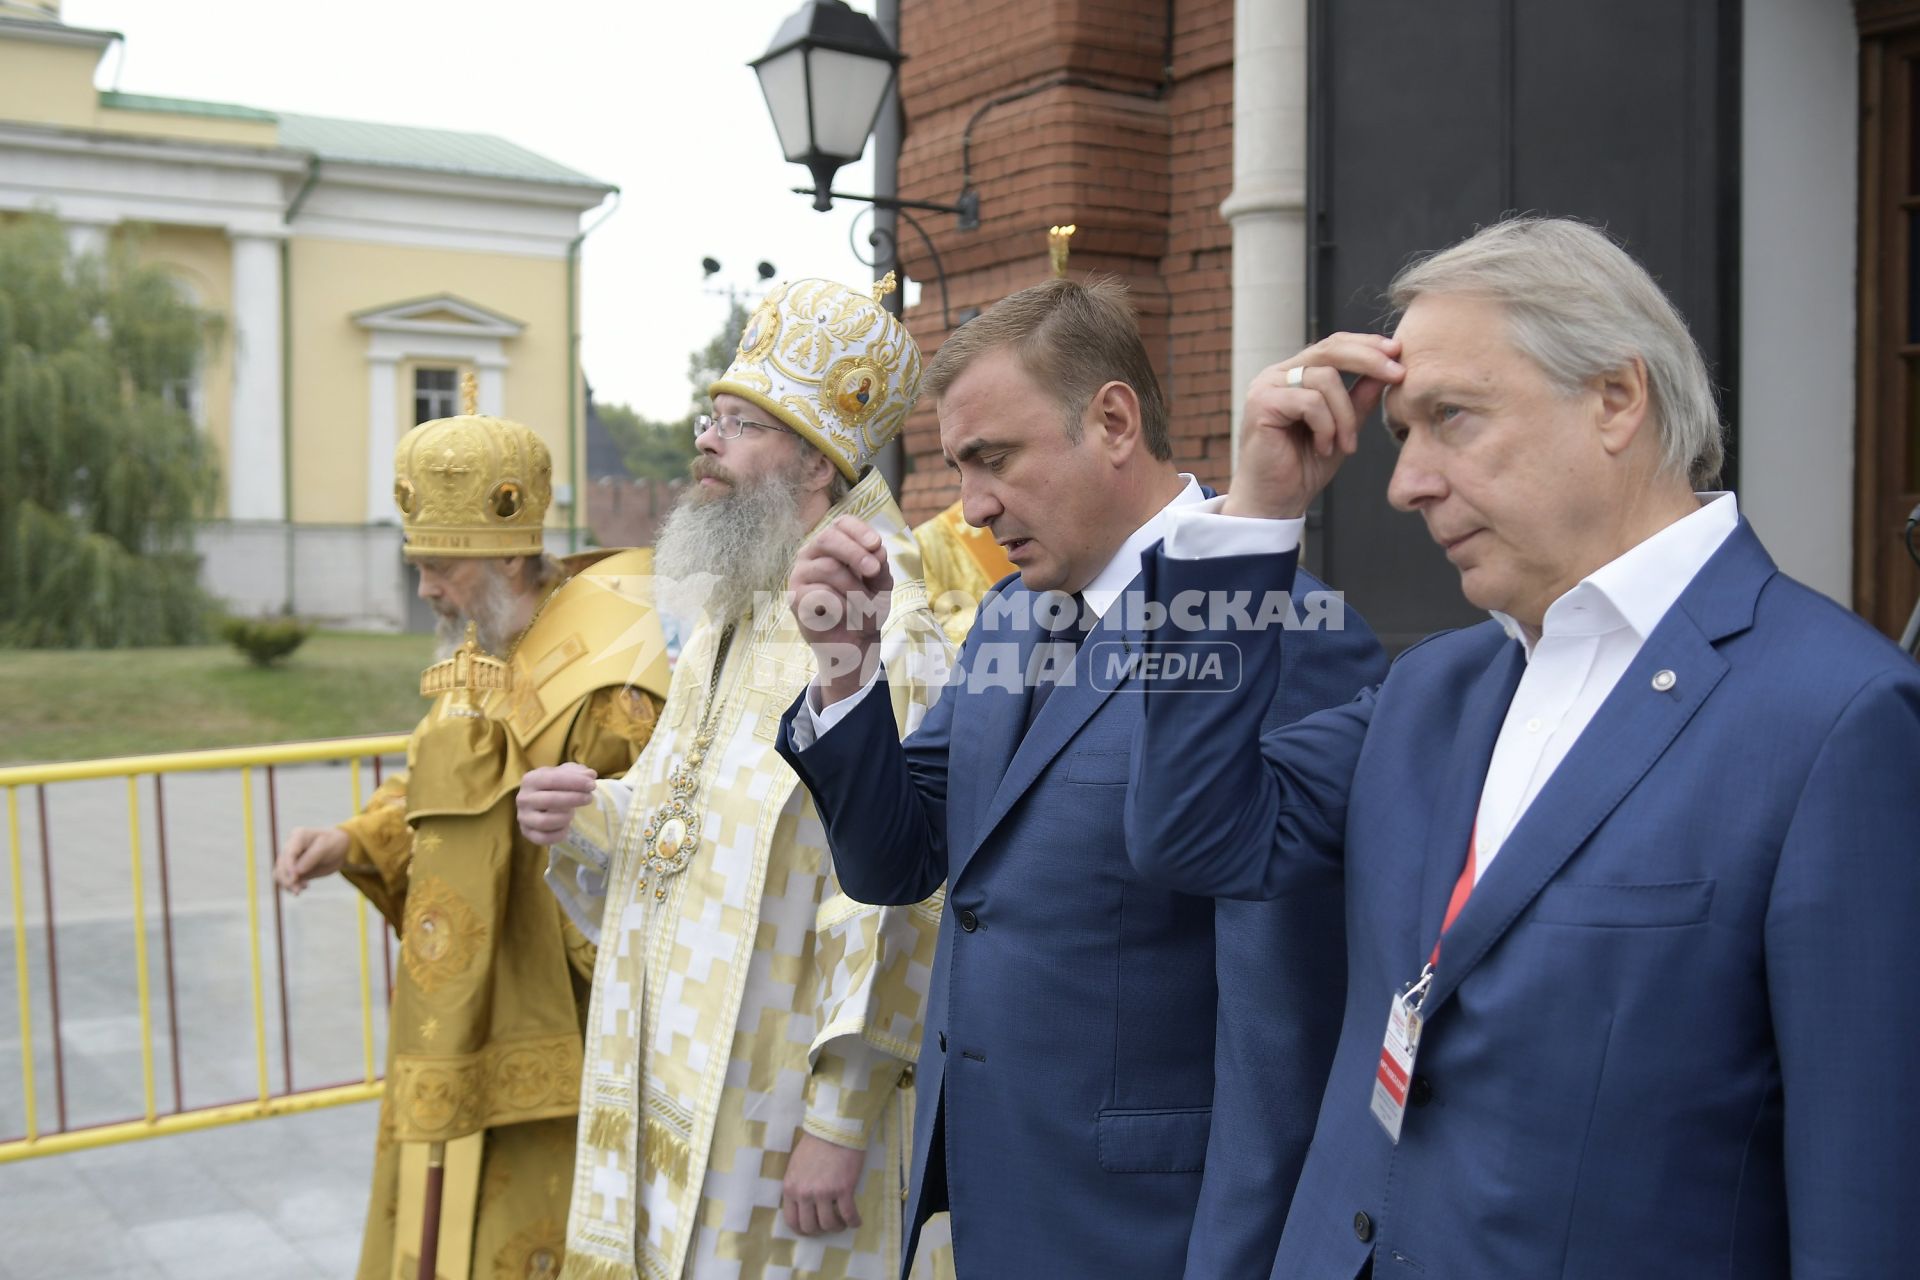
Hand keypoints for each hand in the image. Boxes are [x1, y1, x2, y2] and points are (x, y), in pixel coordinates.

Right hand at [275, 826, 349, 894]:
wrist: (339, 849)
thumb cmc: (333, 843)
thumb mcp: (326, 847)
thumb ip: (312, 857)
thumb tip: (296, 871)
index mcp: (298, 836)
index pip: (289, 852)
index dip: (289, 866)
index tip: (294, 878)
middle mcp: (290, 846)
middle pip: (281, 864)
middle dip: (287, 879)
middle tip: (298, 891)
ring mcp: (290, 857)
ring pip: (279, 873)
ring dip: (286, 884)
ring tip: (299, 891)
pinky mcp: (292, 868)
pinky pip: (284, 879)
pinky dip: (290, 885)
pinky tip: (303, 887)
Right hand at [516, 764, 597, 845]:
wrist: (543, 801)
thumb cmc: (556, 785)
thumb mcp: (566, 773)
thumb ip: (578, 772)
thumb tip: (590, 775)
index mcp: (530, 780)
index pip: (552, 779)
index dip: (574, 782)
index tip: (592, 785)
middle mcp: (523, 798)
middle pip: (550, 800)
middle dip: (574, 799)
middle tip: (589, 798)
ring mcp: (524, 817)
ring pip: (545, 821)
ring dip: (565, 817)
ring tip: (574, 812)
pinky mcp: (527, 833)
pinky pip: (544, 838)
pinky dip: (559, 833)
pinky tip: (567, 826)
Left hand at [782, 1130, 865, 1235]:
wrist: (835, 1129)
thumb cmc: (815, 1144)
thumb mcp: (796, 1166)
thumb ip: (797, 1186)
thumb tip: (803, 1204)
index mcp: (791, 1188)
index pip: (792, 1220)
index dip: (803, 1230)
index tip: (811, 1229)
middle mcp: (805, 1193)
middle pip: (810, 1227)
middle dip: (820, 1230)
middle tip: (828, 1225)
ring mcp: (824, 1193)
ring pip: (829, 1224)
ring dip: (837, 1227)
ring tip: (843, 1223)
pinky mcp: (844, 1189)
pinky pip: (849, 1215)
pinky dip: (853, 1222)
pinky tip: (857, 1222)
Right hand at [789, 515, 891, 706]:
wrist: (853, 642)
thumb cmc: (865, 608)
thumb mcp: (880, 585)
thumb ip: (879, 567)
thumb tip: (878, 552)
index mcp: (833, 544)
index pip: (841, 523)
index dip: (859, 530)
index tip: (877, 544)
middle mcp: (812, 554)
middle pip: (828, 538)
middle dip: (855, 553)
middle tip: (874, 570)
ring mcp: (800, 574)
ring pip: (829, 567)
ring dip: (854, 588)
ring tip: (864, 606)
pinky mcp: (795, 597)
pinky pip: (821, 593)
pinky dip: (842, 606)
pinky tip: (846, 615)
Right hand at [1226, 333, 1403, 518]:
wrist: (1275, 502)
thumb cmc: (1304, 468)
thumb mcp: (1343, 429)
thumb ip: (1359, 399)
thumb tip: (1387, 370)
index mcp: (1294, 374)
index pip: (1333, 346)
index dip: (1367, 346)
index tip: (1399, 353)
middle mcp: (1277, 375)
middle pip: (1330, 349)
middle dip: (1369, 360)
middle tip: (1398, 376)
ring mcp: (1267, 387)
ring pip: (1325, 378)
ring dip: (1346, 415)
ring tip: (1345, 445)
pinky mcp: (1261, 404)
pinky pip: (1310, 402)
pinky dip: (1327, 427)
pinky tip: (1324, 448)